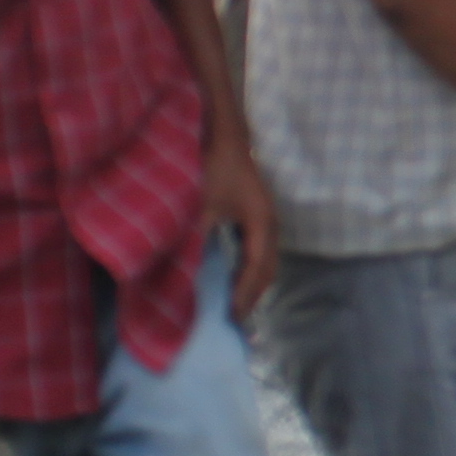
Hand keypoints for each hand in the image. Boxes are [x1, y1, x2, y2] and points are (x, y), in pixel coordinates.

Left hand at [199, 139, 282, 320]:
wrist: (223, 134)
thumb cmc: (213, 166)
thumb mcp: (201, 205)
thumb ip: (196, 239)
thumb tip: (186, 275)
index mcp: (261, 224)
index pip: (256, 269)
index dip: (244, 294)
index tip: (230, 317)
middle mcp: (269, 224)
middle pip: (268, 270)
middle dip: (252, 296)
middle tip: (235, 321)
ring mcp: (265, 219)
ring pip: (265, 262)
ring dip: (252, 284)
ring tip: (235, 306)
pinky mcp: (255, 215)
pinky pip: (257, 251)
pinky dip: (248, 270)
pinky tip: (233, 279)